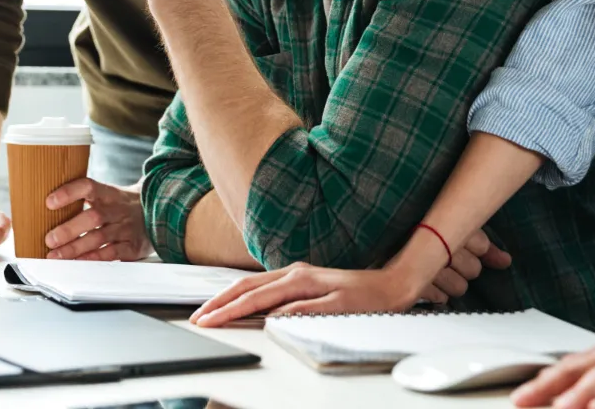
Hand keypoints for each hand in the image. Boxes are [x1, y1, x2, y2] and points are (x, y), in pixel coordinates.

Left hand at [43, 178, 154, 260]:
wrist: (157, 212)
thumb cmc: (122, 206)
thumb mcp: (108, 195)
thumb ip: (85, 199)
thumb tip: (47, 208)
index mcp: (109, 193)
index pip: (88, 187)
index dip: (69, 193)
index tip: (49, 202)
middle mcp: (118, 209)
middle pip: (94, 217)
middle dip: (70, 229)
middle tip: (49, 239)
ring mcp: (127, 228)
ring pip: (100, 238)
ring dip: (76, 248)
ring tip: (55, 256)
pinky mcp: (133, 246)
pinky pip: (112, 253)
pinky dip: (93, 259)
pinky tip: (78, 263)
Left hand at [190, 229, 511, 325]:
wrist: (395, 285)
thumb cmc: (354, 293)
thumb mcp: (314, 296)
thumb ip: (288, 301)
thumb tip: (259, 315)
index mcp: (293, 273)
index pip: (249, 285)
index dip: (222, 298)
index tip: (201, 312)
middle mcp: (301, 274)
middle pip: (252, 288)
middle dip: (221, 305)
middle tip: (199, 319)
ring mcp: (319, 286)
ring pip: (271, 295)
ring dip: (241, 308)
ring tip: (220, 320)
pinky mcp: (337, 300)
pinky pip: (307, 307)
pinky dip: (285, 313)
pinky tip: (269, 321)